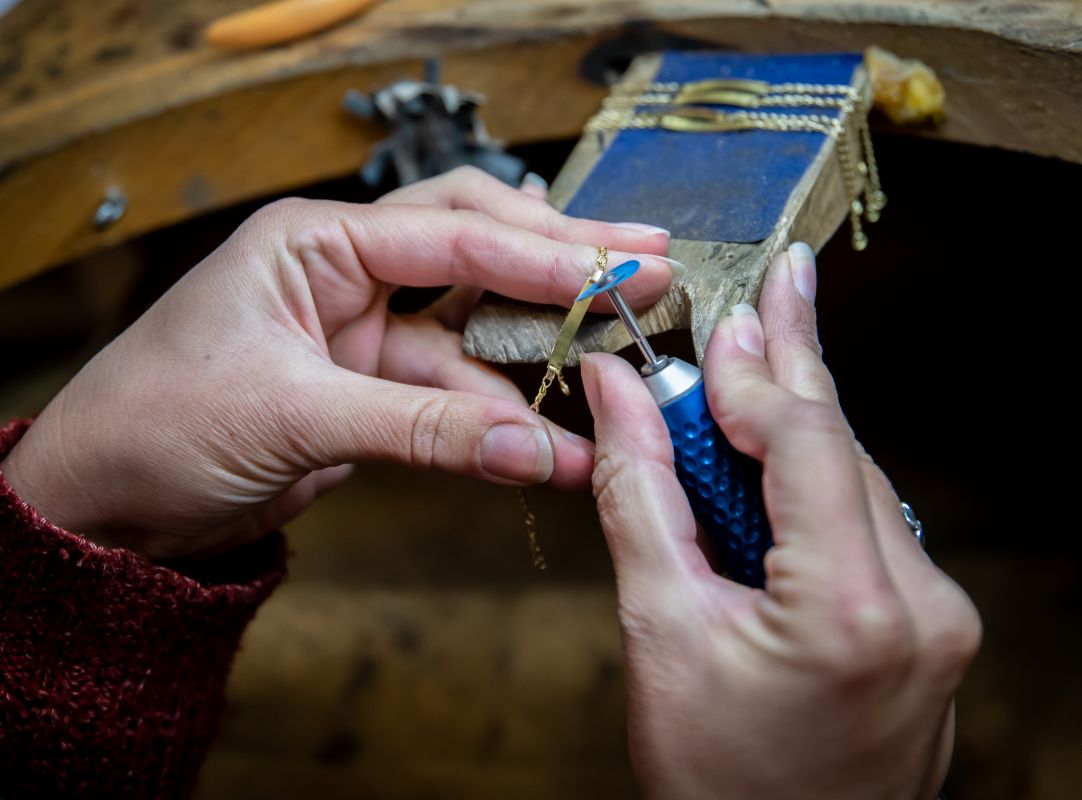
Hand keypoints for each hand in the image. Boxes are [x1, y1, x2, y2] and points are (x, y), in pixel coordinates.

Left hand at [1, 167, 673, 560]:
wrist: (105, 503)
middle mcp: (348, 273)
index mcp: (316, 241)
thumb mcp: (295, 414)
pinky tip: (552, 439)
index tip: (623, 271)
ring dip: (539, 357)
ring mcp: (364, 334)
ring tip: (619, 365)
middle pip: (477, 251)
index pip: (453, 234)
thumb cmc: (159, 425)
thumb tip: (538, 448)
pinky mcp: (373, 392)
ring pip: (475, 331)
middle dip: (562, 262)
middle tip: (648, 264)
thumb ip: (425, 429)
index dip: (546, 256)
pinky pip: (455, 395)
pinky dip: (501, 420)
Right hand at [581, 243, 979, 799]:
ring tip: (734, 391)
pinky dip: (813, 489)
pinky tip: (768, 469)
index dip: (756, 373)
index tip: (724, 319)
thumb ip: (641, 496)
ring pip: (859, 485)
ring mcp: (939, 622)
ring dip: (795, 434)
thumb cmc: (717, 782)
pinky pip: (870, 528)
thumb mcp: (658, 632)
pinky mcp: (930, 632)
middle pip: (845, 450)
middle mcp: (924, 608)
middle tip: (776, 287)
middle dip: (789, 374)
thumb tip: (619, 396)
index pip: (808, 442)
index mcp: (855, 609)